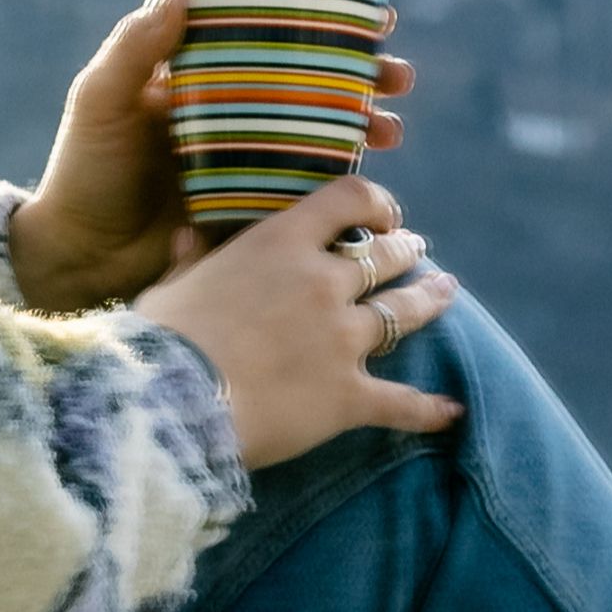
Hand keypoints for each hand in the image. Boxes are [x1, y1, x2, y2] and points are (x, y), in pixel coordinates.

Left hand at [0, 0, 417, 312]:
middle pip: (314, 88)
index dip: (325, 27)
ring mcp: (251, 167)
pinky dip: (346, 190)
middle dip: (365, 80)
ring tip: (389, 131)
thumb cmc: (83, 174)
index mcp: (204, 81)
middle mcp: (234, 118)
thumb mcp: (99, 102)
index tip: (374, 18)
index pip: (274, 40)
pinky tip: (371, 188)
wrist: (79, 260)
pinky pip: (312, 197)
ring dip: (366, 130)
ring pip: (324, 139)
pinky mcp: (259, 215)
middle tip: (399, 80)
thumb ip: (133, 50)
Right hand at [131, 176, 468, 468]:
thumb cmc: (159, 340)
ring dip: (429, 299)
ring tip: (446, 290)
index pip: (347, 199)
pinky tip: (452, 412)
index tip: (382, 212)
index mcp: (279, 244)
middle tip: (416, 248)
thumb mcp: (170, 289)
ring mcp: (343, 339)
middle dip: (405, 248)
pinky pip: (403, 403)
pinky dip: (430, 410)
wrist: (171, 402)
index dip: (374, 201)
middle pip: (383, 256)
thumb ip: (191, 262)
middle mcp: (323, 283)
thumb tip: (188, 236)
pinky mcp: (349, 396)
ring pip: (403, 312)